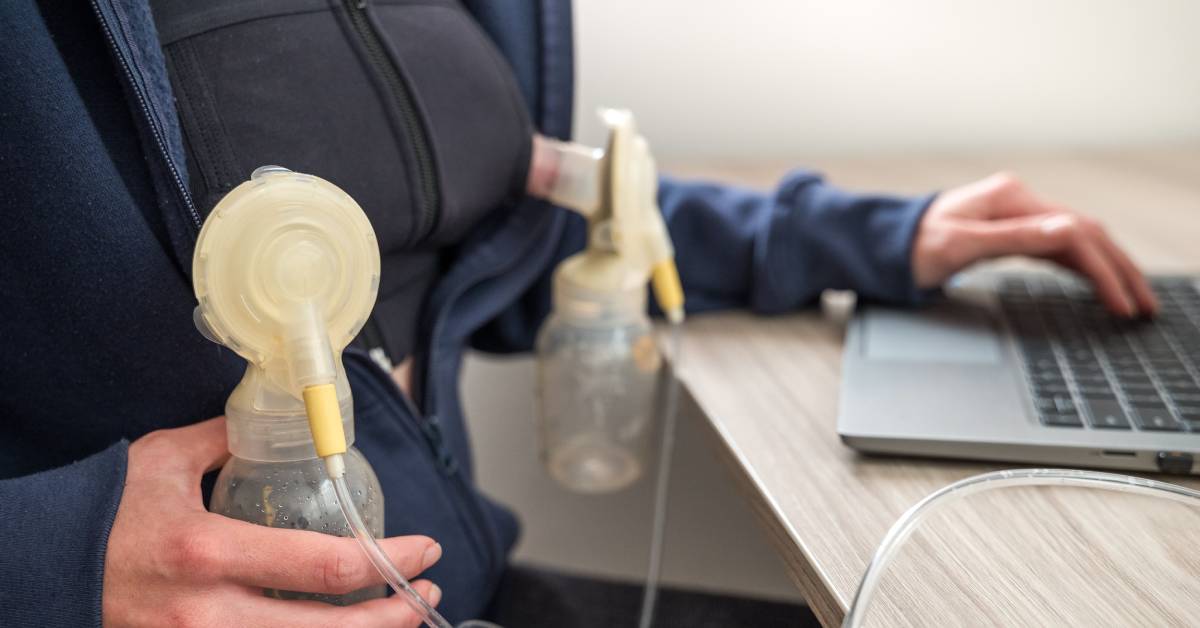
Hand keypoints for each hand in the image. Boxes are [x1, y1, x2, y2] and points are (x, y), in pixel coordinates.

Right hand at [103, 417, 441, 626]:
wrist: (40, 567)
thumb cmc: (101, 512)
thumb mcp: (165, 461)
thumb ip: (227, 438)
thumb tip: (279, 421)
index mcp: (212, 553)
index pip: (325, 566)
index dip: (389, 562)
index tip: (423, 548)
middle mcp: (212, 611)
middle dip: (393, 615)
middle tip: (426, 591)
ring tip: (400, 618)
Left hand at [912, 172, 1157, 316]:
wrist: (882, 244)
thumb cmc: (911, 246)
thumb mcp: (960, 246)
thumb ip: (1014, 238)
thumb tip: (1067, 231)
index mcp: (1010, 198)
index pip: (1076, 231)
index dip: (1103, 270)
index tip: (1120, 304)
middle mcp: (1018, 200)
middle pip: (1085, 233)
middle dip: (1118, 269)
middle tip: (1144, 305)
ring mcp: (1015, 214)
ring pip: (1075, 240)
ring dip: (1106, 269)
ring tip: (1132, 299)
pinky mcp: (1009, 230)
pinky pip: (1056, 247)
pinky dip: (1081, 266)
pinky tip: (1098, 283)